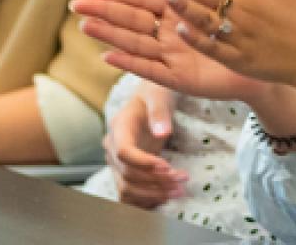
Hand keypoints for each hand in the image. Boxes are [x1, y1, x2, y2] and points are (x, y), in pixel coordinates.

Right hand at [70, 0, 268, 102]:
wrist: (268, 65)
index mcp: (181, 9)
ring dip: (110, 35)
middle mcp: (172, 32)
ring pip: (135, 43)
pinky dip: (131, 63)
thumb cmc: (250, 31)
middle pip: (132, 19)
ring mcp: (174, 55)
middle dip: (104, 10)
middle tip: (76, 3)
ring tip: (86, 25)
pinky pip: (152, 70)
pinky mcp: (181, 79)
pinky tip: (109, 57)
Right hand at [104, 83, 186, 208]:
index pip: (124, 152)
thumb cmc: (155, 94)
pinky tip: (166, 198)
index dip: (144, 163)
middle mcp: (113, 147)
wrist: (150, 100)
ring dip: (153, 194)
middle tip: (182, 180)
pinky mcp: (126, 172)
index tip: (167, 167)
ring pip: (127, 189)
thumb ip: (160, 112)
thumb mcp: (159, 95)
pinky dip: (146, 201)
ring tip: (179, 191)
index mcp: (119, 127)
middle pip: (127, 174)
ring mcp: (117, 163)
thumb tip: (162, 133)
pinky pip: (130, 195)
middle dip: (156, 181)